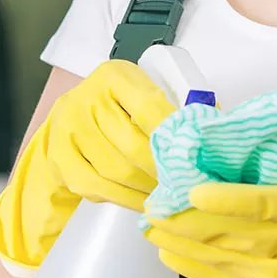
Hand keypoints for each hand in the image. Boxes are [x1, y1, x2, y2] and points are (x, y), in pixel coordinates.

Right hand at [0, 60, 175, 275]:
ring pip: (117, 170)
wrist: (70, 120)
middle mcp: (86, 98)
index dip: (173, 138)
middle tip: (186, 186)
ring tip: (168, 196)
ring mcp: (68, 128)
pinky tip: (142, 201)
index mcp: (114, 76)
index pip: (149, 109)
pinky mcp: (59, 157)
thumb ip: (173, 110)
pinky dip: (124, 199)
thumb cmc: (119, 109)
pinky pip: (97, 187)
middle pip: (133, 145)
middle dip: (164, 171)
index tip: (194, 158)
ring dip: (147, 189)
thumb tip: (217, 130)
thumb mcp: (142, 95)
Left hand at [145, 150, 276, 277]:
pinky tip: (174, 255)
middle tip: (152, 206)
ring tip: (153, 229)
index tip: (191, 190)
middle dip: (189, 223)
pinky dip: (200, 269)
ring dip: (184, 247)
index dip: (226, 201)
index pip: (268, 205)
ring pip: (229, 264)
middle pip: (237, 237)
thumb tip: (219, 129)